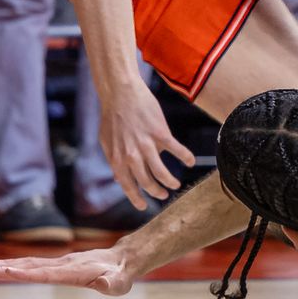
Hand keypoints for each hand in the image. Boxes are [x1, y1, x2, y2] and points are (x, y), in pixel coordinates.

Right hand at [0, 246, 135, 295]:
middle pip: (34, 266)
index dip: (27, 274)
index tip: (8, 271)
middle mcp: (64, 264)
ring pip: (33, 263)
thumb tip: (103, 283)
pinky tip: (9, 267)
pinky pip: (37, 264)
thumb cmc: (121, 276)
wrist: (123, 259)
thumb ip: (111, 284)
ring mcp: (62, 262)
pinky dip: (21, 264)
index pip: (47, 273)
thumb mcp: (120, 283)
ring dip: (12, 265)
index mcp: (74, 272)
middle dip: (11, 268)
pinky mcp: (61, 264)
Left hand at [99, 77, 192, 208]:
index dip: (136, 198)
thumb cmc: (112, 116)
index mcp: (116, 159)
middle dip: (157, 192)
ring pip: (161, 172)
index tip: (144, 206)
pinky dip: (185, 157)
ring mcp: (146, 145)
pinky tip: (190, 162)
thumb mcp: (107, 141)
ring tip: (176, 184)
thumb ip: (115, 159)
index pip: (127, 185)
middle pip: (147, 182)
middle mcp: (131, 156)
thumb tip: (120, 177)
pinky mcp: (159, 132)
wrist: (120, 92)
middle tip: (164, 194)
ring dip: (170, 181)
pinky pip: (176, 149)